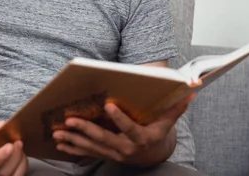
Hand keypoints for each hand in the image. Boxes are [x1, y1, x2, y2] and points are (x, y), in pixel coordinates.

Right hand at [0, 120, 27, 175]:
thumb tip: (1, 126)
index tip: (9, 146)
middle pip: (2, 172)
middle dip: (13, 157)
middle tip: (18, 142)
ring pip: (12, 175)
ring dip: (20, 160)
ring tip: (19, 145)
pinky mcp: (7, 175)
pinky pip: (19, 175)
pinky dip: (23, 163)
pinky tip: (20, 152)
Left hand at [53, 93, 194, 166]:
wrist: (152, 156)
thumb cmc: (157, 133)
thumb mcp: (167, 121)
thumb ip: (175, 107)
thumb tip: (190, 90)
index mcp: (141, 138)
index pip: (129, 128)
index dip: (119, 119)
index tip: (108, 105)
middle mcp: (126, 148)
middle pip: (104, 138)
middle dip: (86, 129)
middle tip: (70, 119)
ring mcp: (114, 153)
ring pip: (91, 147)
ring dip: (73, 139)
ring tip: (58, 131)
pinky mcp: (104, 154)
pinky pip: (86, 153)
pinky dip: (72, 148)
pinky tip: (59, 143)